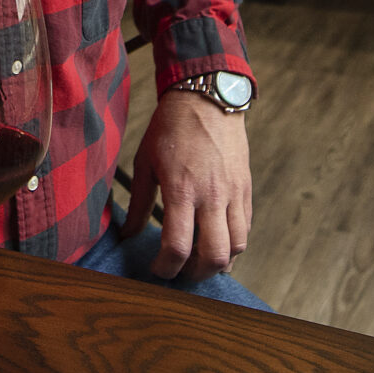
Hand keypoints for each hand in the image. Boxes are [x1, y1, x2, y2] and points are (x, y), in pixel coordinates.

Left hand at [125, 88, 252, 279]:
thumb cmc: (171, 128)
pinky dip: (233, 242)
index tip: (157, 269)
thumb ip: (140, 203)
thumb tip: (127, 234)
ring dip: (219, 262)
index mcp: (181, 189)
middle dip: (196, 274)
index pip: (178, 245)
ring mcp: (233, 192)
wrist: (206, 98)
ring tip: (200, 259)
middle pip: (214, 255)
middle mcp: (211, 195)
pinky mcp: (245, 188)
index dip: (166, 267)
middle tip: (181, 272)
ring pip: (237, 246)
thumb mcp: (146, 162)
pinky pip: (246, 226)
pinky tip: (216, 240)